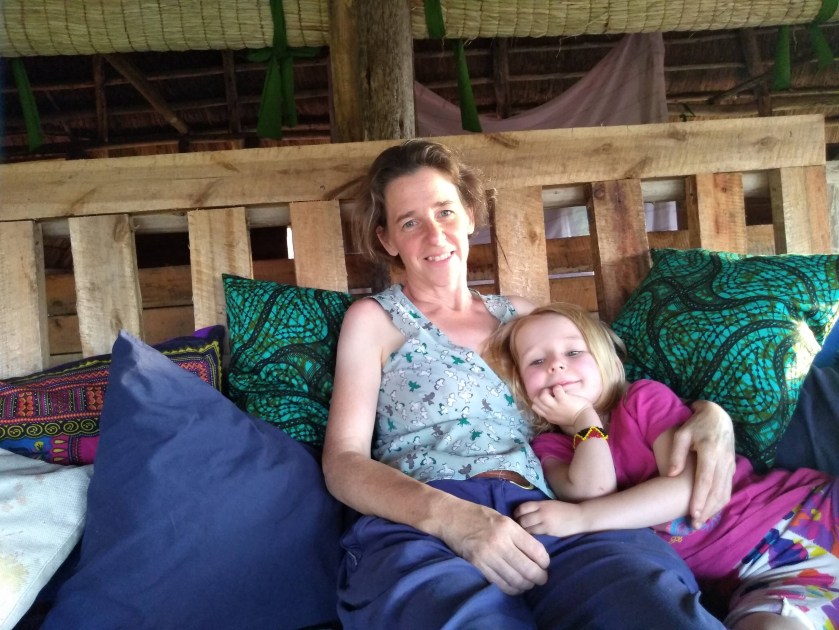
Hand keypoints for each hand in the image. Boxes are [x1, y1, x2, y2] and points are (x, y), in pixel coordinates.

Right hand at [441, 502, 549, 594]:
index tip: (545, 565)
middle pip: (528, 568)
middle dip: (539, 577)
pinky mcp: (477, 565)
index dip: (545, 562)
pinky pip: (499, 583)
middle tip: (542, 579)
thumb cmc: (478, 515)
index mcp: (509, 527)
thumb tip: (535, 554)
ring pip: (515, 579)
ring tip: (529, 584)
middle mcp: (500, 542)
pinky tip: (515, 587)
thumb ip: (518, 534)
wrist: (450, 517)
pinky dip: (511, 588)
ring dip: (526, 585)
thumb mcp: (502, 518)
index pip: (536, 551)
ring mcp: (487, 555)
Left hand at [515, 500, 584, 536]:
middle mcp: (542, 512)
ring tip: (523, 532)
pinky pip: (535, 534)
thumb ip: (538, 507)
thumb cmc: (564, 509)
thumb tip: (524, 512)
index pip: (522, 507)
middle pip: (522, 519)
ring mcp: (545, 523)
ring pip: (527, 528)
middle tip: (518, 526)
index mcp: (541, 504)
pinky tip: (531, 536)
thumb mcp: (550, 504)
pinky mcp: (549, 532)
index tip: (516, 516)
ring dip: (523, 531)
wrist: (579, 517)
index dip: (516, 512)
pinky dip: (531, 535)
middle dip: (518, 523)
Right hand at [531, 385, 594, 430]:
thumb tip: (550, 401)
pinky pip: (556, 389)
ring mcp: (555, 406)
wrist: (584, 420)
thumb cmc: (574, 418)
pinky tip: (563, 390)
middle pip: (535, 400)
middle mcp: (549, 412)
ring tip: (555, 391)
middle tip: (550, 393)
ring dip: (548, 390)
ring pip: (542, 395)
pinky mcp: (563, 400)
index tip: (546, 398)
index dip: (538, 400)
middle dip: (541, 394)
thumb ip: (552, 412)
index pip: (534, 407)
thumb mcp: (558, 418)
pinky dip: (558, 387)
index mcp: (548, 416)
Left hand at [668, 400, 734, 527]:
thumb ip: (677, 454)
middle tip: (695, 524)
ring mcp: (730, 465)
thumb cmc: (695, 425)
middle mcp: (723, 460)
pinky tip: (711, 510)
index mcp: (710, 451)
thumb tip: (671, 475)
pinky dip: (720, 501)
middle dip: (707, 510)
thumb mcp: (682, 434)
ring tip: (701, 521)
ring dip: (714, 509)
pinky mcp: (732, 467)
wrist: (718, 417)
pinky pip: (728, 488)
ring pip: (725, 492)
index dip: (699, 498)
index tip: (692, 513)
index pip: (705, 480)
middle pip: (716, 491)